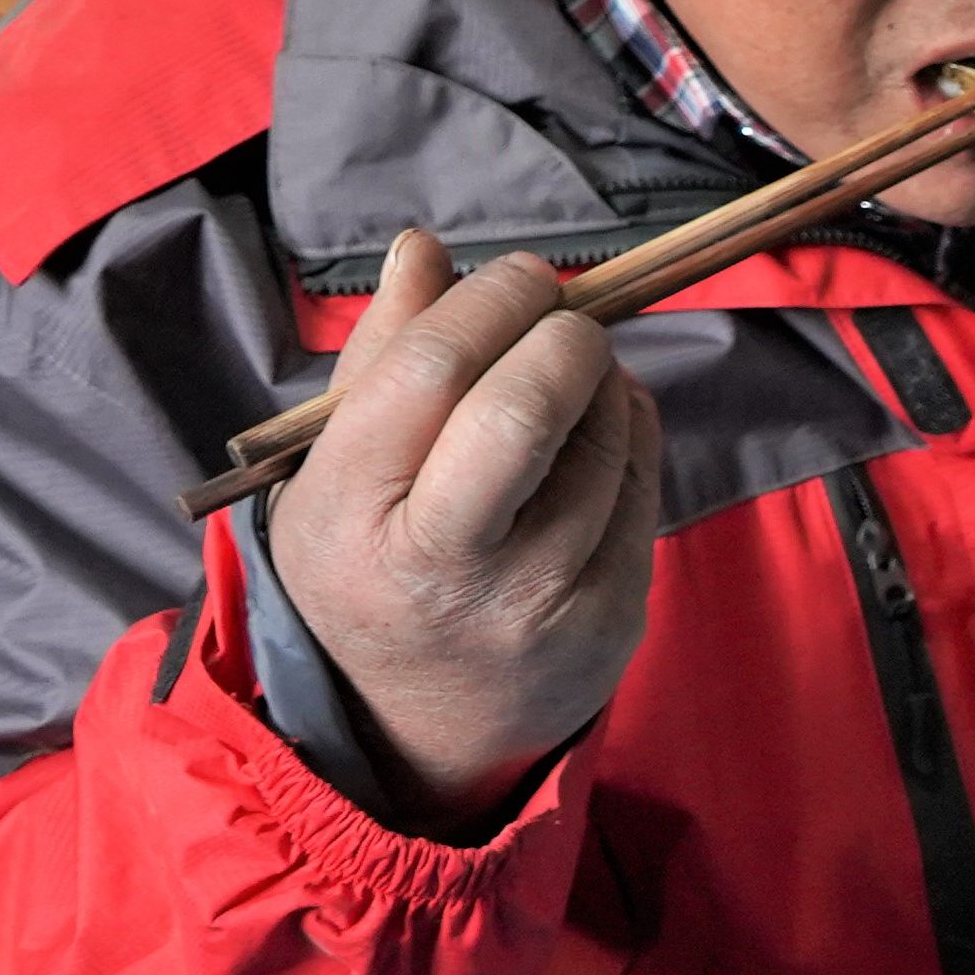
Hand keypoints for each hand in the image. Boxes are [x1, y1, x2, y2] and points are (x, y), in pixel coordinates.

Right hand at [264, 232, 663, 835]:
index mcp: (353, 515)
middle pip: (526, 408)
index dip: (490, 301)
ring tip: (570, 377)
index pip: (431, 373)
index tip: (518, 276)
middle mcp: (446, 564)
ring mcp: (539, 599)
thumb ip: (381, 358)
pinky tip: (596, 432)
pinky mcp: (612, 616)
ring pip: (604, 438)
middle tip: (562, 313)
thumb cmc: (370, 568)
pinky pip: (642, 482)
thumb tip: (423, 248)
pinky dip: (629, 431)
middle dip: (563, 333)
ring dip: (601, 380)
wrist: (420, 726)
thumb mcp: (332, 473)